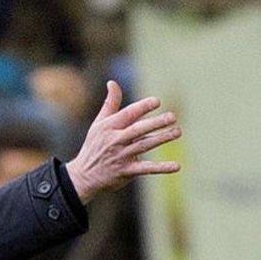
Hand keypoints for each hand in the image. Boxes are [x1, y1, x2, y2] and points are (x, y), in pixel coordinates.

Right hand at [65, 81, 180, 203]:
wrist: (83, 176)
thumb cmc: (94, 146)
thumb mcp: (98, 124)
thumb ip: (110, 104)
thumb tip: (112, 82)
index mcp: (109, 127)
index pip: (128, 114)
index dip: (142, 107)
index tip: (157, 101)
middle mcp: (115, 140)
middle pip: (138, 129)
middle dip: (155, 122)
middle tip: (172, 116)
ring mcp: (121, 157)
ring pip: (144, 146)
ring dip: (161, 139)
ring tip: (177, 131)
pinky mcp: (126, 172)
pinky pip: (146, 169)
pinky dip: (161, 168)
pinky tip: (176, 166)